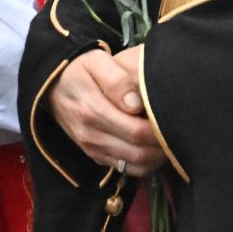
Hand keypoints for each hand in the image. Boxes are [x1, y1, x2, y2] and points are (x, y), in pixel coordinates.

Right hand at [48, 45, 164, 176]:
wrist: (52, 85)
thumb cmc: (79, 70)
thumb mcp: (96, 62)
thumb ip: (117, 79)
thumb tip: (135, 103)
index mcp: (93, 111)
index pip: (137, 131)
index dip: (161, 130)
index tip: (176, 119)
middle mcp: (91, 135)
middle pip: (139, 153)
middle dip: (164, 146)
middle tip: (180, 131)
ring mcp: (93, 149)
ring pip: (136, 166)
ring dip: (158, 158)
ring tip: (170, 140)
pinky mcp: (96, 156)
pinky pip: (127, 170)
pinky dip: (146, 163)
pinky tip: (154, 147)